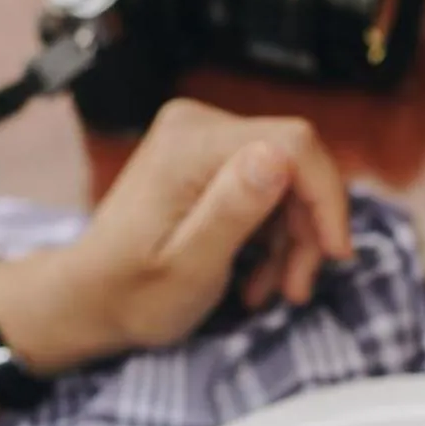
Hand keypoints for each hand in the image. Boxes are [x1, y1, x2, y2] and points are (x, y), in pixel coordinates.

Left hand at [0, 99, 351, 370]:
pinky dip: (272, 234)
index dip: (327, 198)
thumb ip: (231, 211)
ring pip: (288, 180)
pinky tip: (257, 274)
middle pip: (296, 163)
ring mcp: (202, 139)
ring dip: (292, 240)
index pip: (295, 144)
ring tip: (273, 290)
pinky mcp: (207, 158)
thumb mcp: (188, 267)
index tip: (335, 254)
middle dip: (307, 230)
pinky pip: (267, 187)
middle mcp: (197, 126)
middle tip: (295, 287)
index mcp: (190, 145)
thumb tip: (278, 156)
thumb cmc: (131, 294)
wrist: (89, 299)